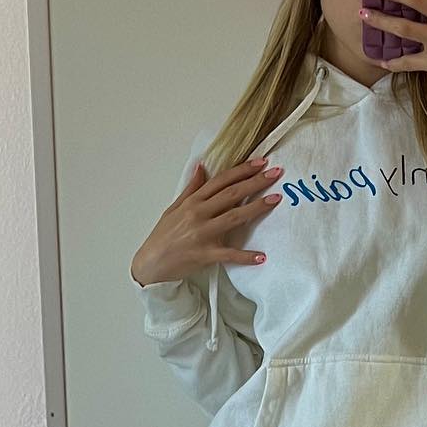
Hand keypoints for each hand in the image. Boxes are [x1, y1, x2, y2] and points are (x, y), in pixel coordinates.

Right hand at [130, 155, 282, 286]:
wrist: (151, 264)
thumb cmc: (163, 236)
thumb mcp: (174, 207)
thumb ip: (191, 188)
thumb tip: (201, 167)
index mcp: (192, 201)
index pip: (221, 181)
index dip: (242, 170)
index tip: (260, 163)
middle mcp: (198, 214)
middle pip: (232, 194)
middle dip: (255, 182)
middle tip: (276, 174)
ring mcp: (203, 234)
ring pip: (234, 217)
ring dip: (257, 208)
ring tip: (275, 200)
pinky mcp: (205, 254)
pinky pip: (229, 255)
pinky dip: (245, 256)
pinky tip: (261, 256)